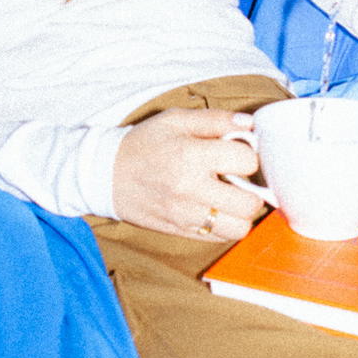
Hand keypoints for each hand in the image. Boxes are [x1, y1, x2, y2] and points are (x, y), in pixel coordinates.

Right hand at [112, 108, 264, 240]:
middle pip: (249, 203)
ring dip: (241, 213)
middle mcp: (191, 190)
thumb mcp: (176, 120)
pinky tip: (214, 208)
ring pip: (240, 228)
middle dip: (251, 189)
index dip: (249, 155)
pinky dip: (225, 225)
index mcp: (191, 156)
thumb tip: (250, 125)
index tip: (237, 154)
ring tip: (229, 197)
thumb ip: (216, 120)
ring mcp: (186, 216)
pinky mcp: (181, 232)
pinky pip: (221, 238)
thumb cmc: (144, 144)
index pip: (247, 162)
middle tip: (238, 179)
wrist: (106, 174)